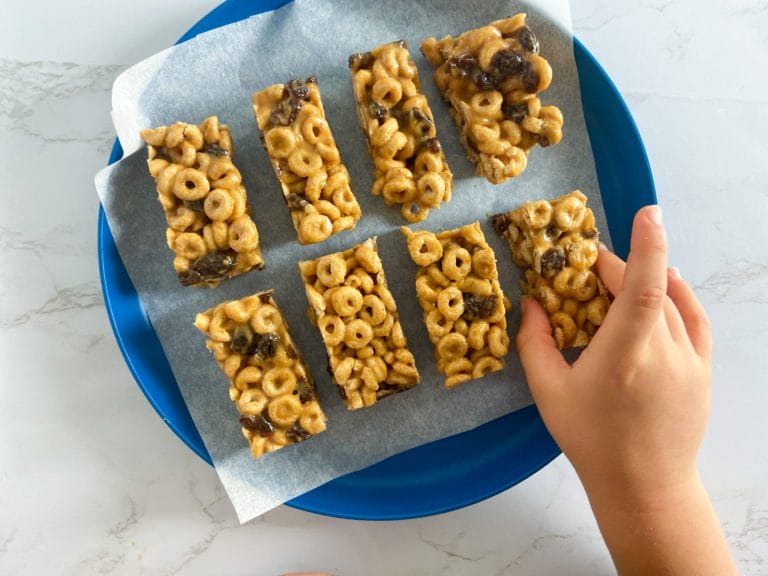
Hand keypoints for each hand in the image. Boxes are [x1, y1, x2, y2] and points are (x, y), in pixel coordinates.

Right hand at [517, 204, 710, 504]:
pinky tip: (666, 280)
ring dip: (646, 278)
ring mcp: (691, 362)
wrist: (645, 485)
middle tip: (589, 266)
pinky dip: (679, 294)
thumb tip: (531, 303)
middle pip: (649, 288)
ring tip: (617, 275)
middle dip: (619, 267)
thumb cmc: (590, 440)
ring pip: (672, 301)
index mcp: (624, 356)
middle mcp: (664, 353)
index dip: (645, 247)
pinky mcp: (703, 370)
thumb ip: (535, 343)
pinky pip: (695, 319)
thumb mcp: (549, 393)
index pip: (644, 289)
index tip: (646, 213)